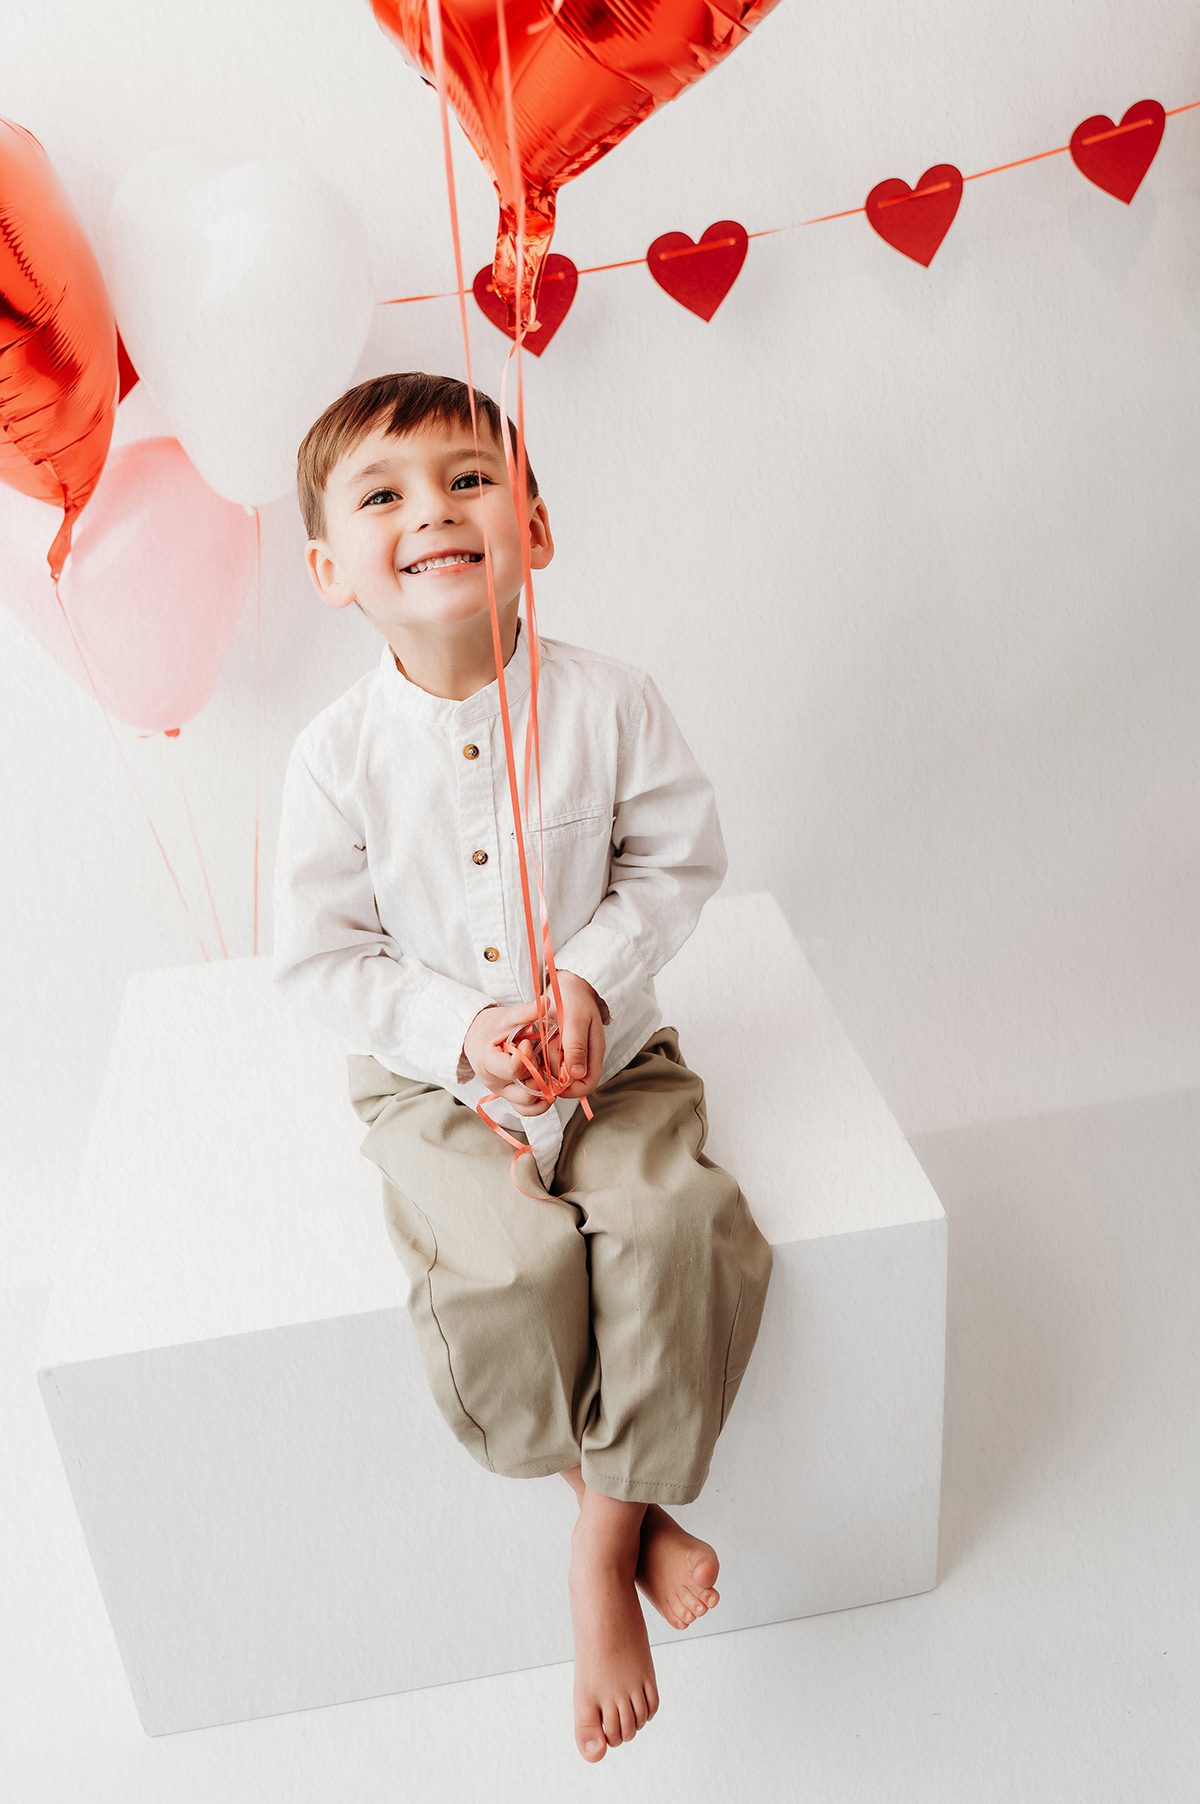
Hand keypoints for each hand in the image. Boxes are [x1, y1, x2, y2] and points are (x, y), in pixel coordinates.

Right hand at [460, 1000, 561, 1115]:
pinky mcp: (509, 1096)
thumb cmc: (489, 1026)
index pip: (513, 1069)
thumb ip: (525, 1012)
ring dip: (543, 1093)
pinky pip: (526, 1109)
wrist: (475, 1038)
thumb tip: (547, 1002)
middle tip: (540, 1060)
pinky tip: (548, 1086)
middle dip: (538, 1077)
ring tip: (548, 1074)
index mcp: (489, 1063)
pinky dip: (540, 1103)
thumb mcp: (505, 1016)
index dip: (526, 1057)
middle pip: (524, 1092)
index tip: (528, 1042)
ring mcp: (502, 1092)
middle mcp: (495, 1083)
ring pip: (527, 1106)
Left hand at [543, 970, 605, 1100]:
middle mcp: (582, 1058)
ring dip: (544, 1066)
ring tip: (538, 1047)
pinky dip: (539, 1057)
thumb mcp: (575, 1021)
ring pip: (555, 1073)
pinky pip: (547, 1062)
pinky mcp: (557, 1049)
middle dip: (552, 1076)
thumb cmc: (575, 998)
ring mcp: (569, 1055)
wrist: (567, 983)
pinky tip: (534, 1044)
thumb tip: (578, 1075)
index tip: (550, 1081)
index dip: (570, 1090)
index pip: (586, 1086)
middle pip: (568, 1083)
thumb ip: (576, 1047)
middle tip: (539, 1060)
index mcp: (593, 1054)